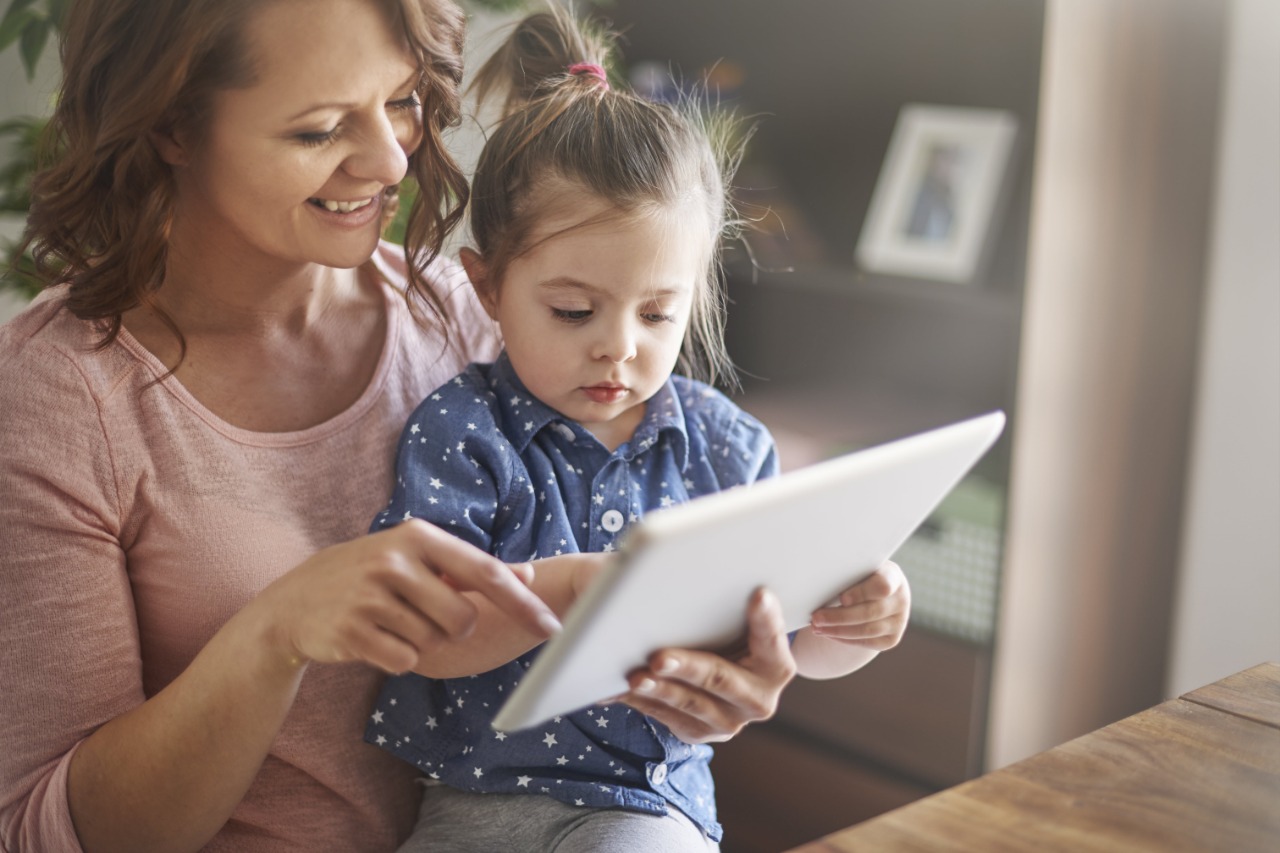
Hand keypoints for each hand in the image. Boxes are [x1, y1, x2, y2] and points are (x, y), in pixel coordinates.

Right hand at [252, 519, 560, 674]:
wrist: (295, 601)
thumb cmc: (372, 576)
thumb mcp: (418, 558)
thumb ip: (472, 568)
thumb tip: (530, 574)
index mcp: (418, 536)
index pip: (485, 572)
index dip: (522, 603)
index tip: (552, 628)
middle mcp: (394, 561)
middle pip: (463, 619)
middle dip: (454, 628)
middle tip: (425, 616)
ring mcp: (369, 596)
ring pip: (433, 641)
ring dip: (422, 641)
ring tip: (393, 621)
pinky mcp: (351, 632)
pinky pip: (404, 661)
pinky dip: (399, 658)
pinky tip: (377, 639)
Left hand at [616, 587, 796, 743]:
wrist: (722, 677)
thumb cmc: (726, 634)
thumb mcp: (738, 624)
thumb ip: (733, 608)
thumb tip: (721, 574)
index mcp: (776, 666)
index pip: (772, 638)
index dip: (766, 618)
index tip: (759, 594)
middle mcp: (758, 700)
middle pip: (720, 678)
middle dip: (688, 667)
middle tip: (659, 658)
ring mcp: (730, 721)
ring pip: (690, 704)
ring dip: (659, 690)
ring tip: (635, 678)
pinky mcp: (700, 733)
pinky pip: (667, 718)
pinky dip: (642, 702)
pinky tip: (620, 690)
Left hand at [808, 561, 910, 650]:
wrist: (874, 594)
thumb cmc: (859, 577)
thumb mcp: (857, 570)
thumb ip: (848, 574)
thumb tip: (820, 581)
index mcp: (893, 576)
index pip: (882, 586)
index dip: (861, 593)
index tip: (841, 598)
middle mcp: (901, 599)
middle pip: (870, 612)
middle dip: (840, 616)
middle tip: (816, 617)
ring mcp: (899, 621)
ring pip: (866, 630)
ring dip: (838, 630)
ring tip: (817, 627)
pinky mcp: (891, 639)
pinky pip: (866, 642)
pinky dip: (844, 638)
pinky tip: (828, 633)